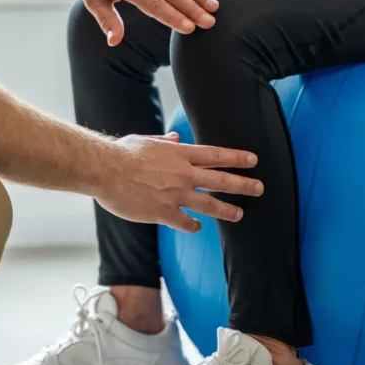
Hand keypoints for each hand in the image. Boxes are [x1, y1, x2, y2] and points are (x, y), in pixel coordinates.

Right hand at [95, 132, 263, 232]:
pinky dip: (193, 225)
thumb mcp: (146, 141)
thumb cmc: (122, 153)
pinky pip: (184, 222)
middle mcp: (183, 174)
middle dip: (243, 184)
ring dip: (227, 210)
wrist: (105, 170)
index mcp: (180, 154)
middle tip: (259, 188)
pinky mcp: (163, 212)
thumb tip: (175, 137)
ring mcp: (175, 195)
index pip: (217, 155)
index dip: (237, 158)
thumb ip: (164, 142)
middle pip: (221, 180)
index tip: (253, 161)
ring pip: (209, 204)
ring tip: (239, 214)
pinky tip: (197, 227)